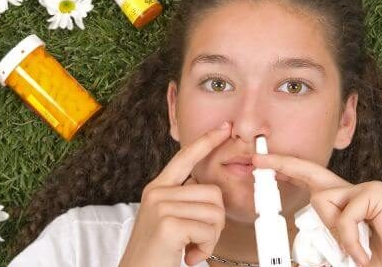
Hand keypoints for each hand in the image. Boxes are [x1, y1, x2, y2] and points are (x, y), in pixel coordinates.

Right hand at [118, 122, 229, 266]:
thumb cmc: (156, 253)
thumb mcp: (168, 220)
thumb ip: (185, 202)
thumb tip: (213, 195)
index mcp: (158, 189)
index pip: (185, 158)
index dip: (207, 141)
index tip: (224, 128)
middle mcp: (157, 193)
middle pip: (213, 193)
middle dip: (216, 222)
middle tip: (198, 240)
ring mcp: (161, 206)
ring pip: (215, 213)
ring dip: (210, 238)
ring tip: (190, 248)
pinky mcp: (168, 224)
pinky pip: (208, 230)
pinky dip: (205, 248)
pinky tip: (188, 255)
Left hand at [252, 153, 381, 266]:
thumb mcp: (344, 253)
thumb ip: (325, 246)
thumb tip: (299, 253)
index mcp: (345, 204)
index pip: (311, 182)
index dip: (288, 170)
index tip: (264, 163)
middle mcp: (352, 192)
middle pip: (311, 173)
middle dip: (282, 163)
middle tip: (257, 158)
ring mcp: (365, 189)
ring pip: (323, 200)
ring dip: (332, 232)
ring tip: (354, 250)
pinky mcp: (375, 193)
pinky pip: (344, 215)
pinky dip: (349, 240)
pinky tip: (364, 252)